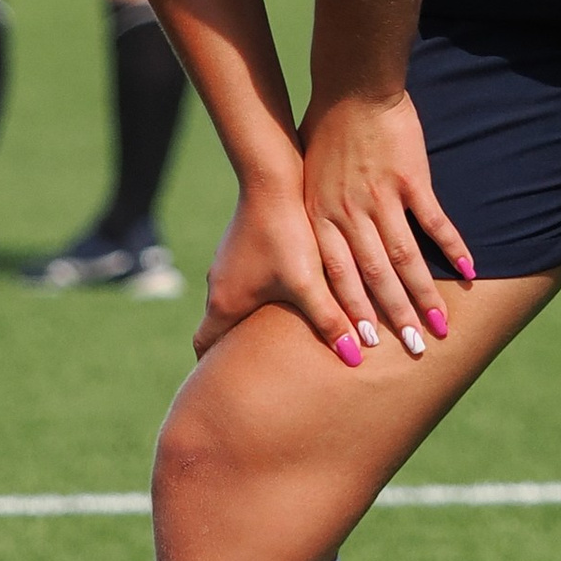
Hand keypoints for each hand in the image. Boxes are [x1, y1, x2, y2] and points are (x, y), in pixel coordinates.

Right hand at [194, 172, 367, 363]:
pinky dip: (260, 292)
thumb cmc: (286, 233)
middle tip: (258, 367)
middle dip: (236, 348)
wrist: (270, 176)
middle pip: (220, 327)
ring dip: (250, 318)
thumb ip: (329, 322)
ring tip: (279, 333)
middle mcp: (220, 283)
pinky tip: (289, 290)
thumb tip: (354, 359)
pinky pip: (246, 277)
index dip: (214, 368)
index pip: (206, 347)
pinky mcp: (243, 242)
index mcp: (226, 303)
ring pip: (235, 300)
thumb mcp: (309, 284)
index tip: (226, 384)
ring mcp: (229, 261)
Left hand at [300, 90, 470, 362]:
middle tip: (414, 351)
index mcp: (320, 218)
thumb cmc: (324, 131)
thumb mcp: (307, 179)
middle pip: (374, 277)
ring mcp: (381, 197)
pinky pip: (434, 221)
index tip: (366, 349)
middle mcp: (349, 214)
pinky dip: (453, 248)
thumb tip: (311, 249)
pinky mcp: (410, 178)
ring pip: (405, 258)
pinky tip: (468, 272)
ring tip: (441, 326)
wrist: (351, 87)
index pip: (337, 278)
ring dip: (425, 295)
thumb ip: (313, 217)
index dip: (352, 315)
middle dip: (394, 318)